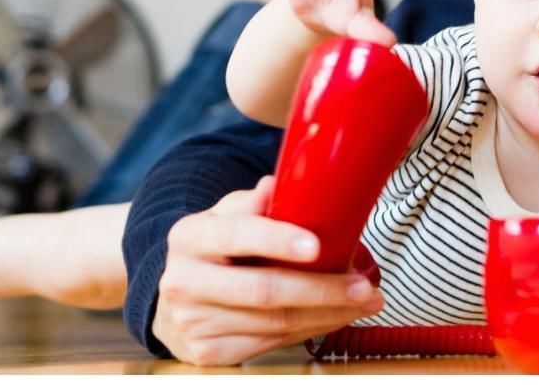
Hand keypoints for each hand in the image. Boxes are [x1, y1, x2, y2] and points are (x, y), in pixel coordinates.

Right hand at [151, 176, 384, 365]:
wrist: (174, 303)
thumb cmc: (214, 252)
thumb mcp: (224, 218)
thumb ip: (252, 202)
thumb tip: (277, 184)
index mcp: (189, 236)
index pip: (236, 235)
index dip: (277, 240)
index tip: (316, 245)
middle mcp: (184, 281)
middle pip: (263, 290)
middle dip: (321, 290)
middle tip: (362, 286)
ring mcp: (193, 322)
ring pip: (274, 323)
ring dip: (328, 313)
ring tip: (365, 301)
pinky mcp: (208, 353)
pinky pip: (272, 343)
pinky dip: (311, 330)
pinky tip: (336, 316)